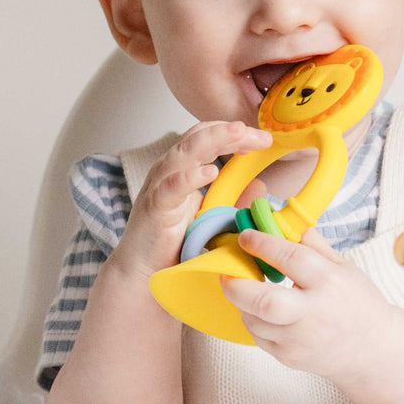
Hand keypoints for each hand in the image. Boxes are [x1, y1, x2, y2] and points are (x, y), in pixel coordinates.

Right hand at [109, 120, 271, 279]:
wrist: (142, 272)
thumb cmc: (170, 242)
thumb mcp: (209, 215)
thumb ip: (232, 199)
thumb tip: (260, 185)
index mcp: (181, 168)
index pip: (207, 137)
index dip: (233, 134)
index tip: (261, 140)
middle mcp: (168, 170)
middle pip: (199, 137)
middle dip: (231, 131)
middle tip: (260, 135)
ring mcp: (160, 186)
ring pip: (185, 152)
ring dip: (214, 139)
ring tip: (239, 133)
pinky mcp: (155, 207)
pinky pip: (172, 187)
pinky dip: (191, 177)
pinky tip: (211, 171)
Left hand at [221, 226, 392, 383]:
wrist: (371, 349)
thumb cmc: (358, 303)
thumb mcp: (344, 266)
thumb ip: (314, 245)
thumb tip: (286, 223)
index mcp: (329, 282)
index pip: (290, 258)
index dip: (262, 244)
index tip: (245, 236)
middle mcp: (313, 313)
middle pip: (264, 301)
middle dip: (237, 283)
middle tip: (227, 270)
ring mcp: (299, 340)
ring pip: (254, 320)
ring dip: (242, 301)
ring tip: (245, 287)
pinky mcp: (289, 357)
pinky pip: (258, 336)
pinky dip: (253, 319)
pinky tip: (260, 309)